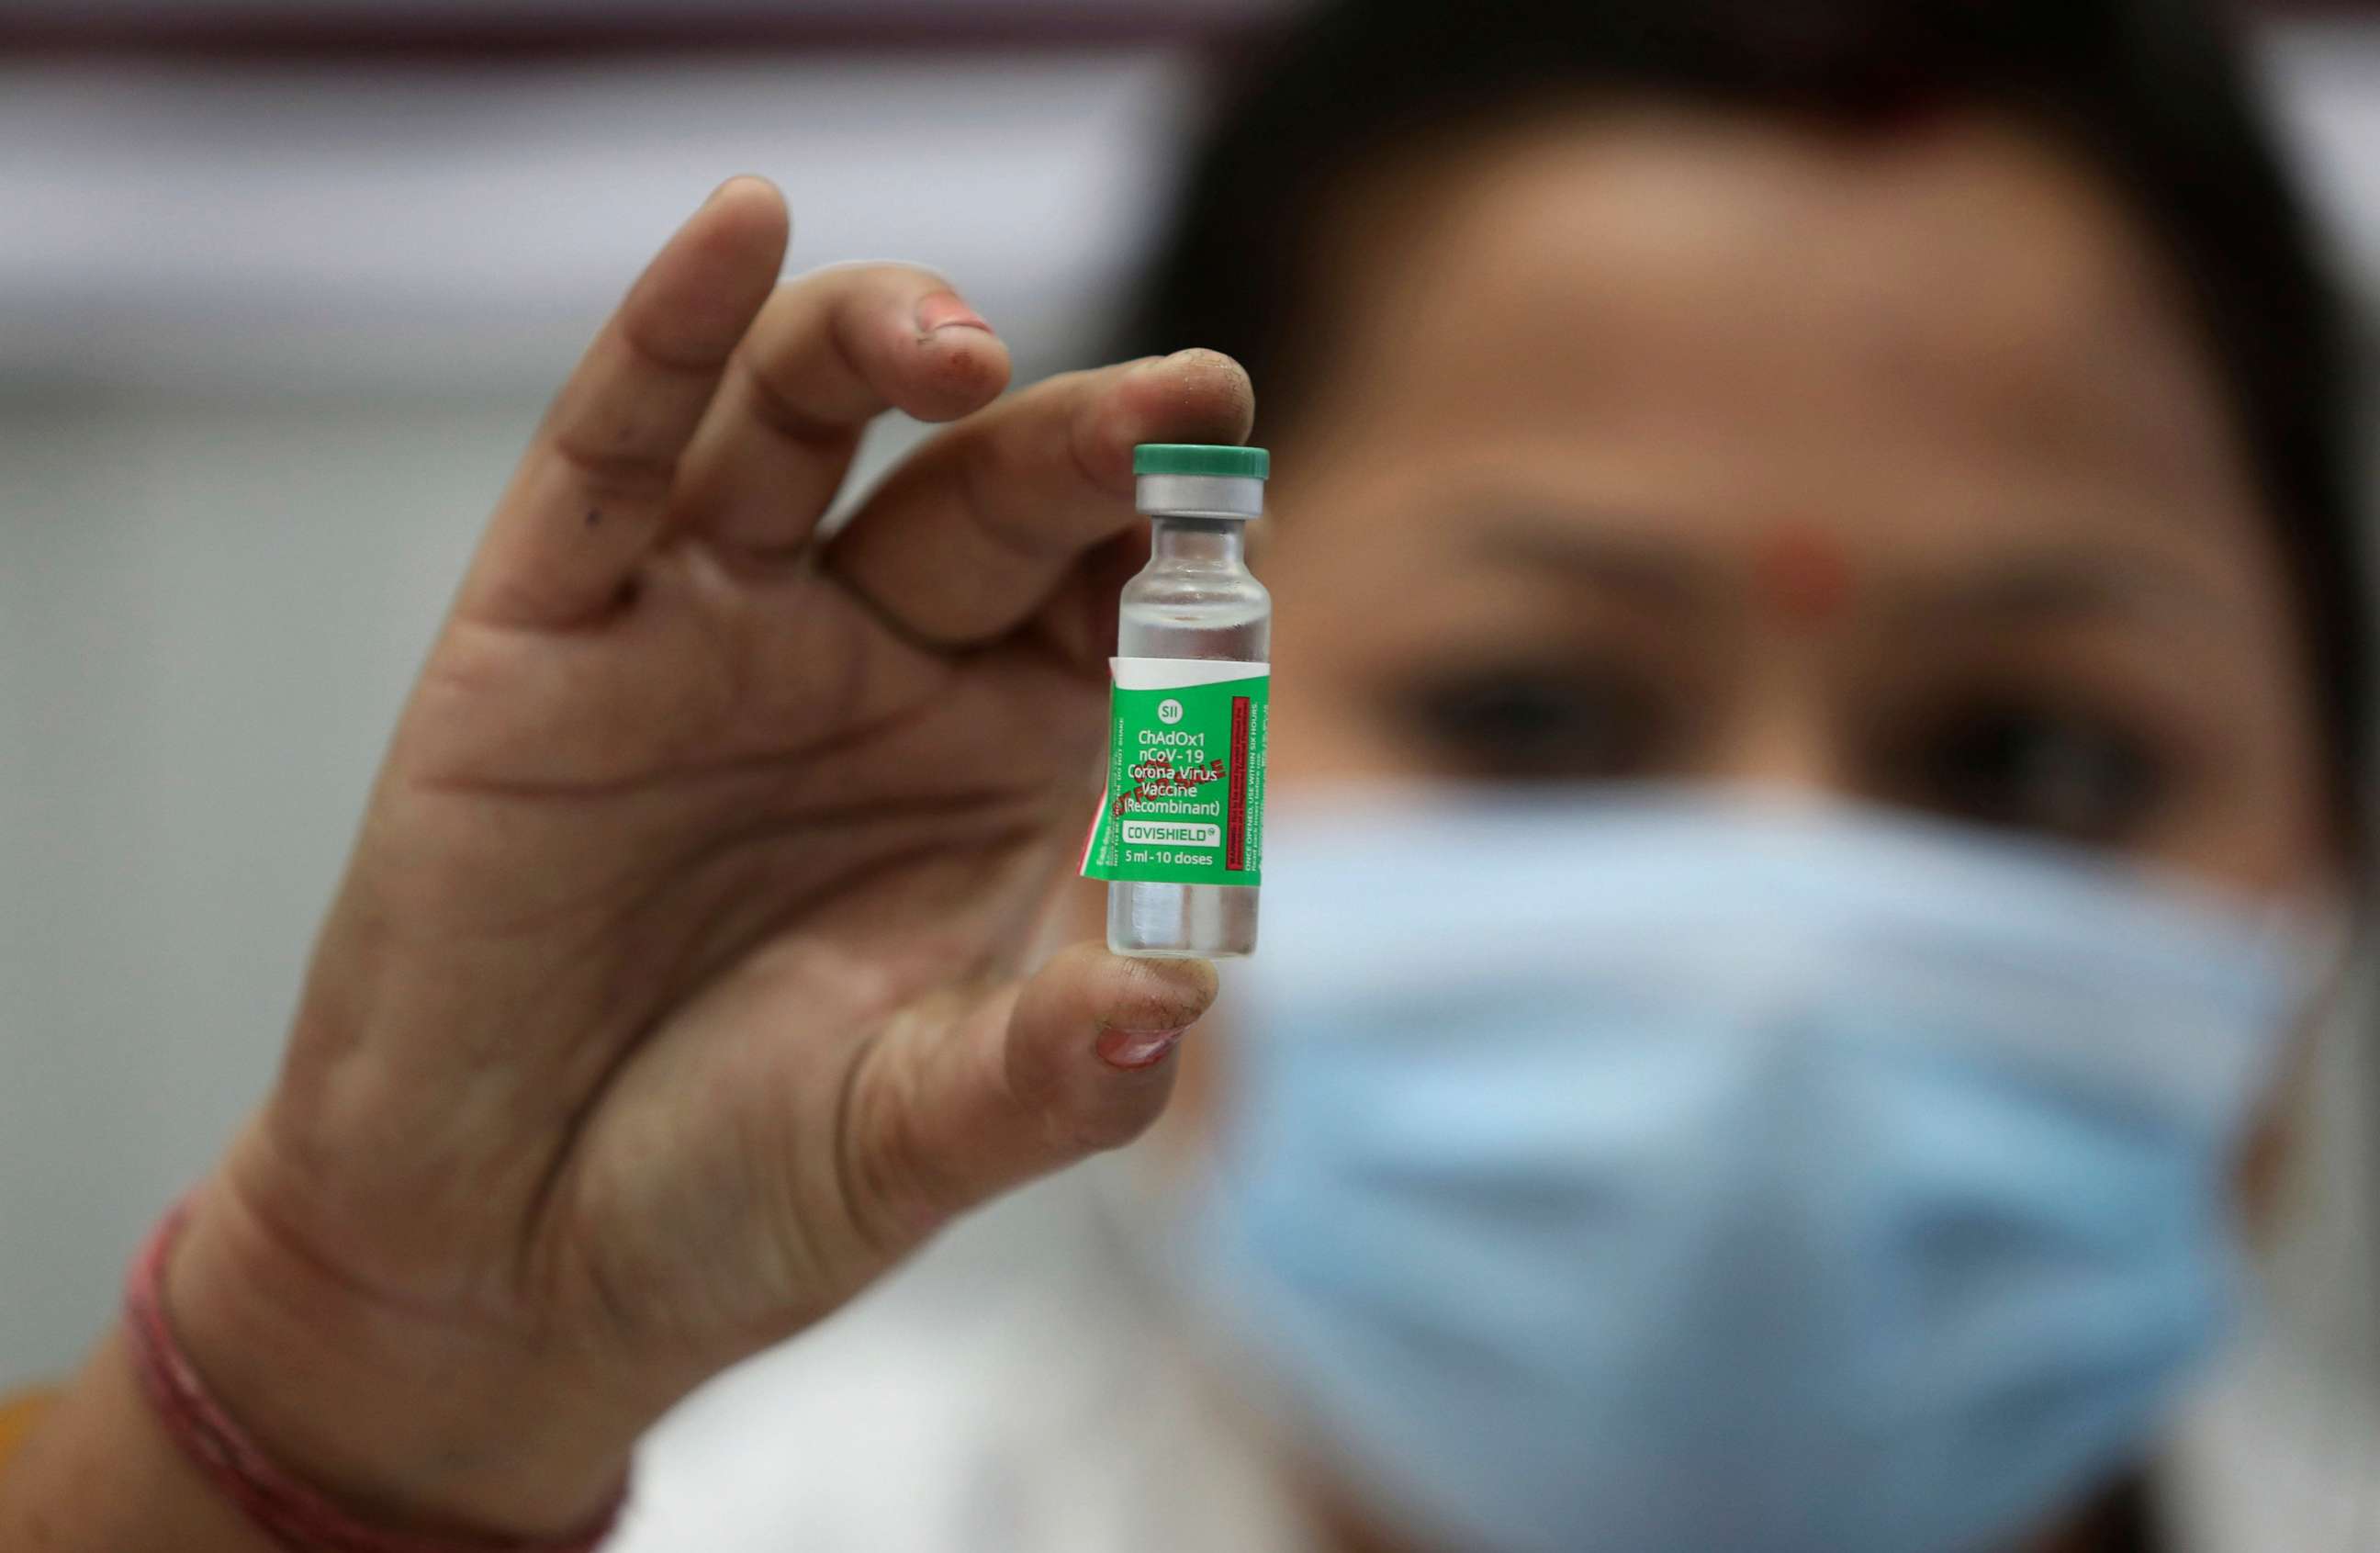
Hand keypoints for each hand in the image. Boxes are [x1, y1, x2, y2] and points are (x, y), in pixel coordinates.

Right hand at [166, 178, 1251, 1537]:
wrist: (496, 1265)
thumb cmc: (728, 1196)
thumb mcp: (909, 1145)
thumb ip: (1042, 1079)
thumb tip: (1175, 1010)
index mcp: (998, 762)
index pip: (1117, 609)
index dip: (1184, 558)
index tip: (1246, 521)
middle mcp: (871, 668)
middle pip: (992, 496)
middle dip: (1084, 443)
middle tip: (1180, 407)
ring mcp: (709, 633)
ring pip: (807, 425)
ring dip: (885, 346)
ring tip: (961, 347)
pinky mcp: (548, 636)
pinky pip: (612, 459)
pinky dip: (666, 340)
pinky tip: (740, 235)